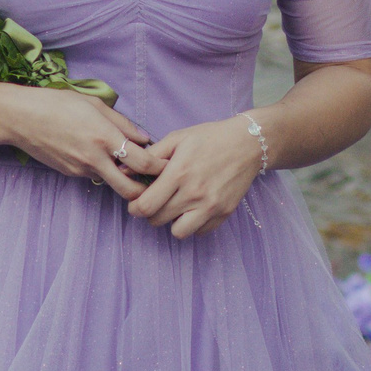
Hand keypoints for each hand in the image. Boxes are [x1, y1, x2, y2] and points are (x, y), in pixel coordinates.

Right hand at [0, 86, 153, 197]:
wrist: (19, 118)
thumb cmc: (56, 103)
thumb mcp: (94, 104)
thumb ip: (123, 123)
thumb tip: (145, 138)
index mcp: (104, 136)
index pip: (143, 162)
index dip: (160, 167)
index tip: (167, 164)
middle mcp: (94, 158)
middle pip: (131, 189)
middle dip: (147, 190)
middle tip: (155, 182)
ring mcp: (81, 169)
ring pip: (112, 183)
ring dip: (123, 178)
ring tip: (128, 164)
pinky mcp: (70, 174)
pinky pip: (94, 176)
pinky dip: (103, 170)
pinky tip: (98, 155)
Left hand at [126, 115, 269, 236]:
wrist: (247, 144)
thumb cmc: (209, 138)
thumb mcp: (177, 139)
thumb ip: (150, 156)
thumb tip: (122, 168)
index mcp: (178, 174)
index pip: (145, 206)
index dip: (135, 208)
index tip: (136, 203)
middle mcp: (194, 193)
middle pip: (158, 220)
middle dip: (150, 213)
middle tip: (155, 202)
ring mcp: (211, 206)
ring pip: (179, 232)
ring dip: (172, 222)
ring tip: (175, 208)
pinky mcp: (224, 213)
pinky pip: (200, 232)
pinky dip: (193, 224)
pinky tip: (193, 208)